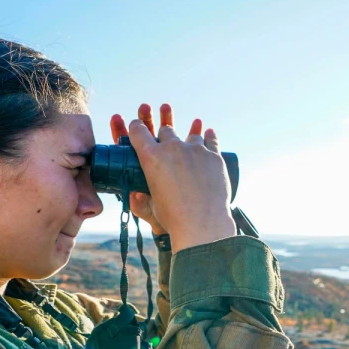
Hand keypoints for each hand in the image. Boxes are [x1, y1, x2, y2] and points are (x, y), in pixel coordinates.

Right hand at [113, 103, 235, 250]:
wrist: (202, 223)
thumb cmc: (174, 218)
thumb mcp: (152, 206)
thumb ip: (142, 198)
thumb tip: (134, 194)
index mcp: (151, 157)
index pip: (138, 131)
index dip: (136, 126)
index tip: (138, 125)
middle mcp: (172, 148)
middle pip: (166, 130)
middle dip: (164, 134)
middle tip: (166, 140)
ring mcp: (195, 150)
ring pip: (191, 135)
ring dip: (189, 137)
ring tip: (191, 139)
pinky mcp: (214, 156)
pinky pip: (211, 140)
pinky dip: (209, 136)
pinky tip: (208, 133)